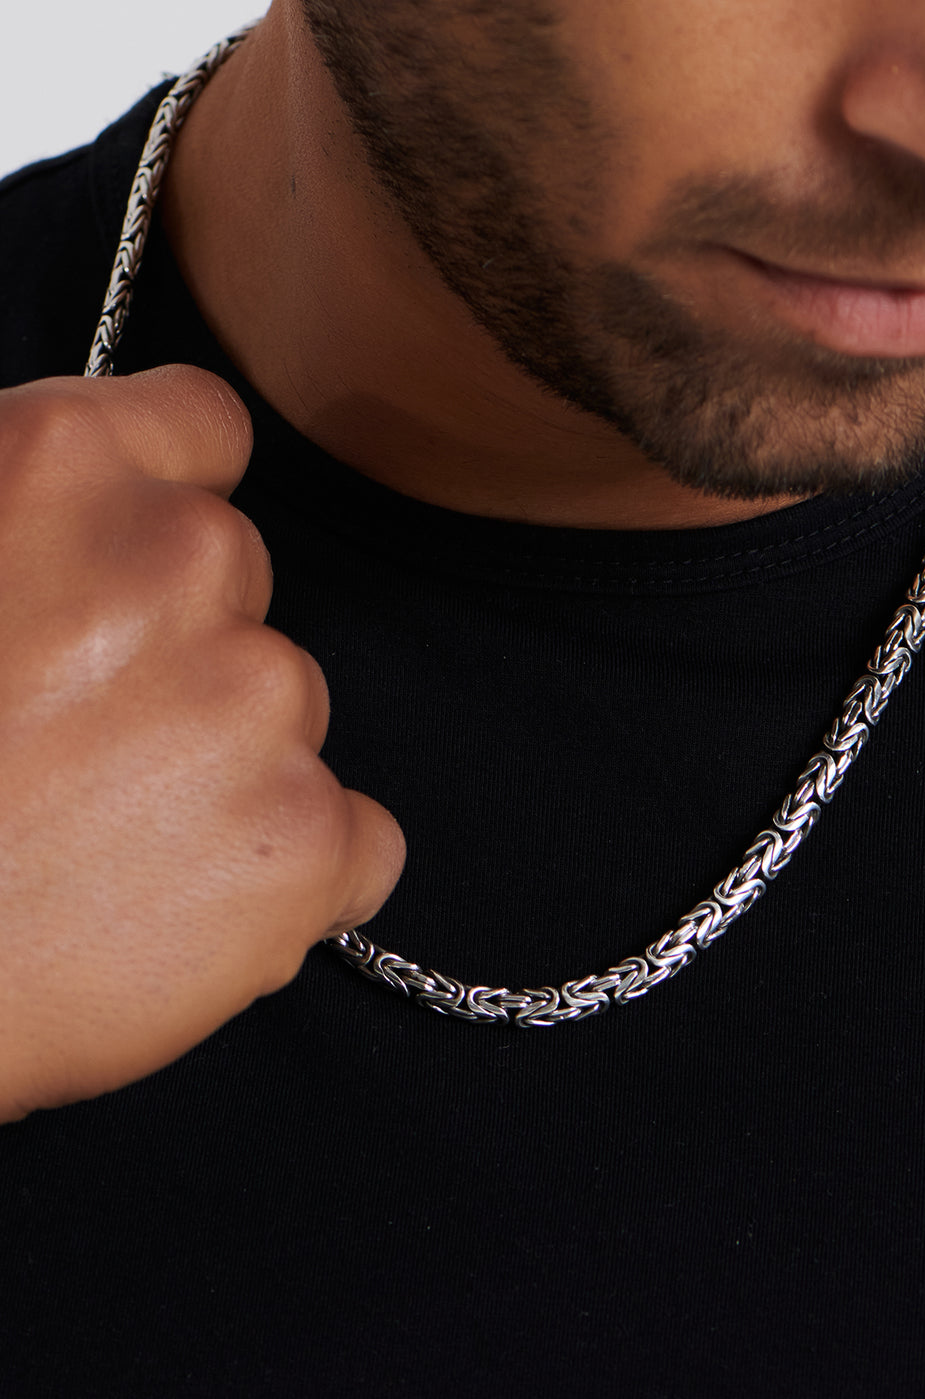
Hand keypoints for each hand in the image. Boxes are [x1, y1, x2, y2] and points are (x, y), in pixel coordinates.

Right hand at [0, 365, 404, 1119]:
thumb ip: (20, 518)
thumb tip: (79, 530)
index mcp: (63, 467)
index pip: (205, 427)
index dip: (170, 500)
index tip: (131, 572)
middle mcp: (184, 559)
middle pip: (244, 586)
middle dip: (181, 655)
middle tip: (74, 748)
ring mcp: (260, 700)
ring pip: (290, 717)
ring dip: (226, 773)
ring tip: (102, 849)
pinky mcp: (309, 838)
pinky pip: (358, 844)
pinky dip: (292, 880)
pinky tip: (179, 913)